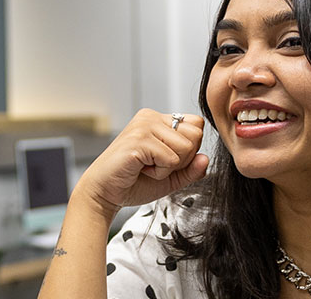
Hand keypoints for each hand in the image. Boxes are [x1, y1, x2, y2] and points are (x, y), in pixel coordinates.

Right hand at [74, 109, 209, 219]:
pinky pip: (172, 159)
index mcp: (157, 120)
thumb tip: (205, 158)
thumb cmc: (133, 182)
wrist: (104, 193)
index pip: (197, 125)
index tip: (165, 160)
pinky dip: (160, 173)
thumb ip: (191, 170)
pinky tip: (141, 170)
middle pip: (196, 134)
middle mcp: (150, 117)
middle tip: (156, 164)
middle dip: (183, 159)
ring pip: (187, 147)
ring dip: (170, 167)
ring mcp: (144, 126)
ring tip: (148, 167)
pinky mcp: (139, 140)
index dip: (189, 149)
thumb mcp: (170, 178)